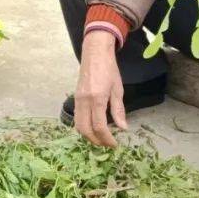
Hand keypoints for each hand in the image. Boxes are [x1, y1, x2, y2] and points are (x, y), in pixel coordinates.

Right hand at [73, 32, 126, 147]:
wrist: (95, 53)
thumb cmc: (109, 69)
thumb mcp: (118, 89)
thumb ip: (118, 110)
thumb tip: (122, 128)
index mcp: (97, 98)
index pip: (99, 126)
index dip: (107, 138)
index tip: (115, 144)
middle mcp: (85, 100)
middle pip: (85, 129)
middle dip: (96, 140)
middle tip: (107, 144)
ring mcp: (78, 99)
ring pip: (78, 125)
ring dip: (88, 135)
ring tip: (100, 138)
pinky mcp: (76, 97)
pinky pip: (77, 117)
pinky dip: (84, 127)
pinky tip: (93, 127)